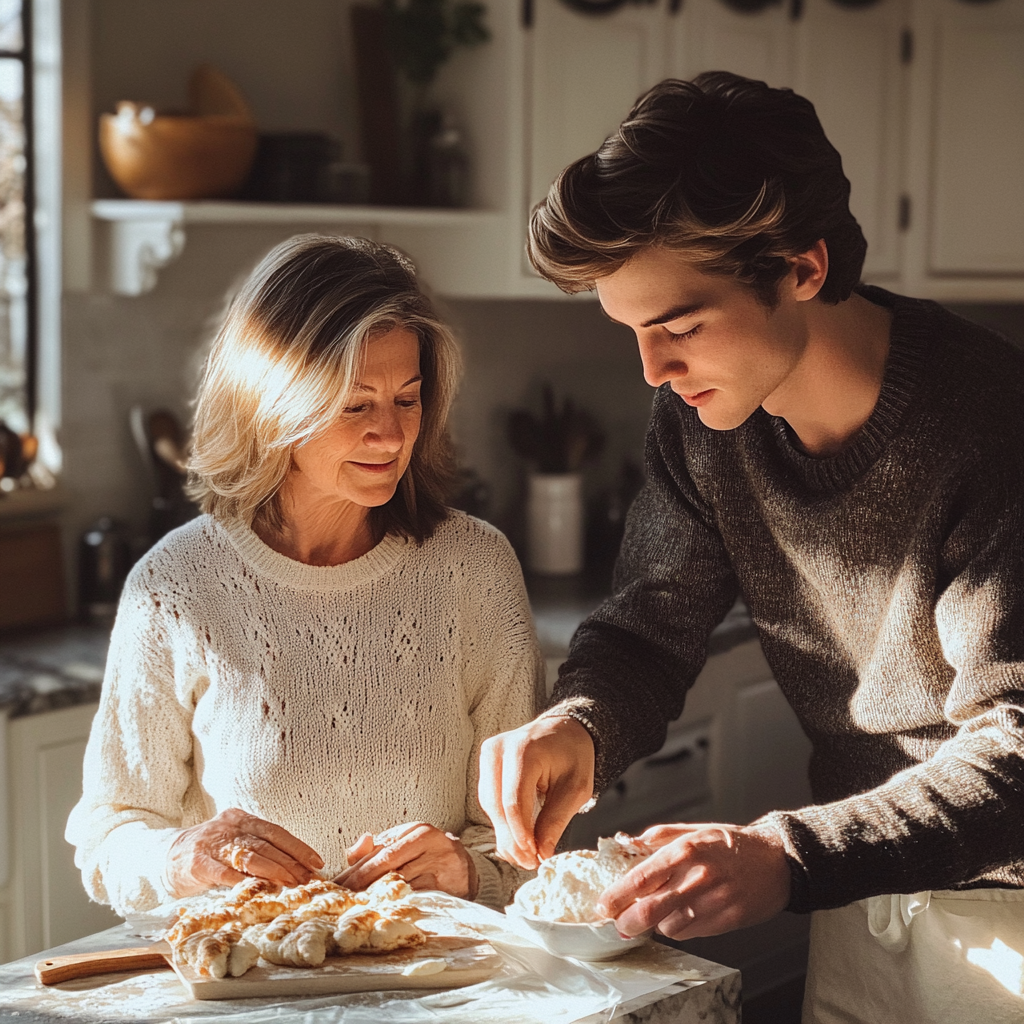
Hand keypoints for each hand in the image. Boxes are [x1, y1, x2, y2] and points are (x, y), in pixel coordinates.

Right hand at [166, 807, 324, 897]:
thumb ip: (258, 850)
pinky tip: (258, 890)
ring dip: (273, 872)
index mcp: (242, 818)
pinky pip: (224, 873)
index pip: (276, 832)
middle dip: (291, 863)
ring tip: (291, 884)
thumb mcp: (234, 842)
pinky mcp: (198, 862)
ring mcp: (213, 843)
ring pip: (250, 857)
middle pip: (266, 845)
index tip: (316, 862)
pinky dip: (243, 881)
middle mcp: (229, 827)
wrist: (166, 856)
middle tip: (308, 879)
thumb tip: (295, 869)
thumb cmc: (209, 853)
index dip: (298, 847)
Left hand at [334, 822, 477, 898]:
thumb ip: (375, 849)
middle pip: (388, 866)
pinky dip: (399, 905)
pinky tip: (383, 913)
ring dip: (377, 898)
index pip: (379, 853)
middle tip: (341, 901)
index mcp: (415, 830)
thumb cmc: (427, 855)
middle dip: (361, 885)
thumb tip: (352, 852)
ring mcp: (440, 863)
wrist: (466, 867)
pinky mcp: (449, 885)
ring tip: (356, 909)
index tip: (336, 886)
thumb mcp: (404, 844)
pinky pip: (418, 897)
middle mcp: (429, 843)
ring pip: (401, 883)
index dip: (355, 871)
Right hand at [478, 715, 594, 868]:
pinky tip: (515, 836)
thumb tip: (541, 853)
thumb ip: (556, 819)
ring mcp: (489, 753)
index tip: (533, 855)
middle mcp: (500, 748)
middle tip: (528, 862)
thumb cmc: (573, 755)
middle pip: (496, 805)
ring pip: (488, 804)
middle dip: (511, 839)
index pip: (514, 801)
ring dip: (504, 833)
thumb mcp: (576, 788)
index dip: (520, 833)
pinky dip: (501, 820)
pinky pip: (488, 797)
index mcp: (524, 750)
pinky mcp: (486, 761)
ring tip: (525, 853)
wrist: (565, 729)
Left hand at [596, 822, 790, 940]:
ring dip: (656, 924)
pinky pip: (691, 933)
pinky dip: (679, 928)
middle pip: (651, 909)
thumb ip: (660, 836)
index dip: (618, 895)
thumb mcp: (696, 830)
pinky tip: (682, 915)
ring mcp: (714, 902)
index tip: (603, 904)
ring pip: (669, 926)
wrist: (778, 861)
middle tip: (619, 924)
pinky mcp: (727, 921)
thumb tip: (629, 842)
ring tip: (659, 912)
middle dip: (628, 922)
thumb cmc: (733, 844)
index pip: (642, 877)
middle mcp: (699, 877)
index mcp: (687, 849)